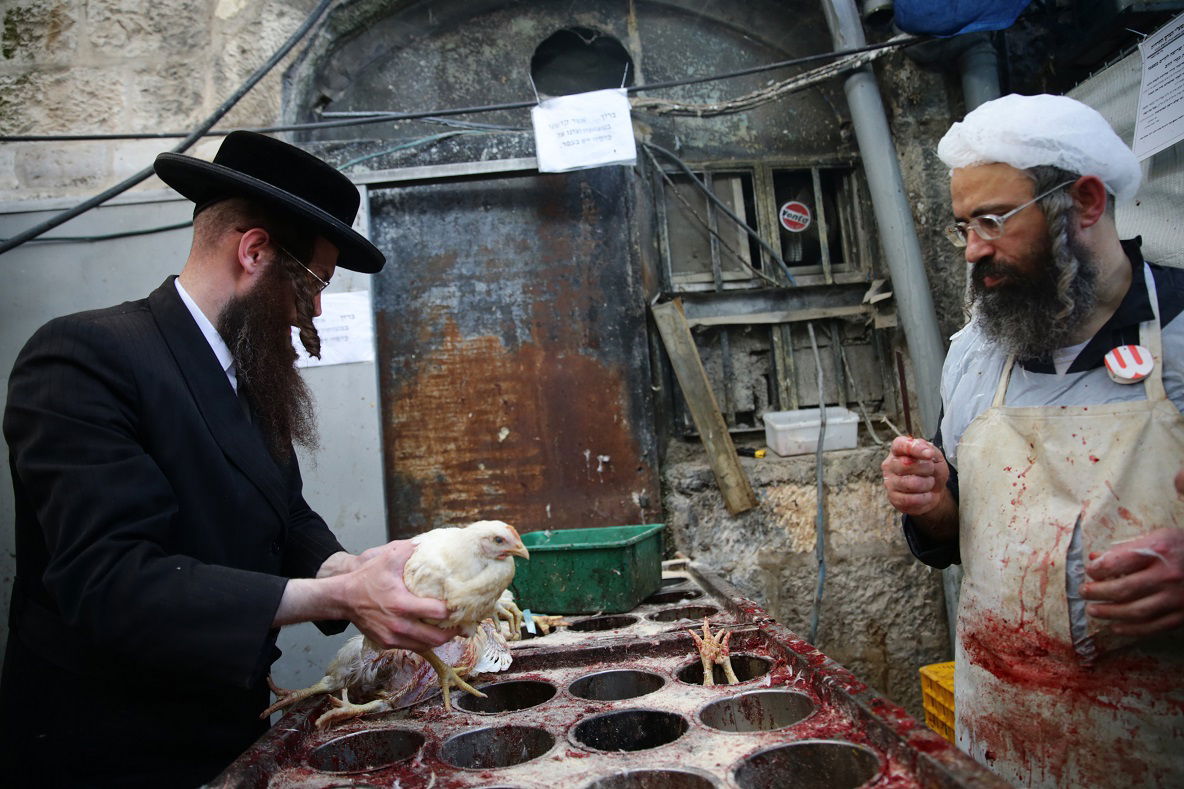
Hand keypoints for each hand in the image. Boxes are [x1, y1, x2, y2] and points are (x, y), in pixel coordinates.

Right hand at [343, 540, 459, 650]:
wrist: (343, 599)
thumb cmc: (366, 578)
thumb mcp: (387, 559)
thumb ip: (409, 549)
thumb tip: (429, 542)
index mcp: (402, 604)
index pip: (437, 613)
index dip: (453, 610)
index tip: (462, 604)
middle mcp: (399, 625)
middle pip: (436, 637)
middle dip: (452, 632)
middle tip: (462, 623)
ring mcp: (393, 637)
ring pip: (426, 646)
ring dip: (440, 640)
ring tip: (451, 630)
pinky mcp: (387, 643)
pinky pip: (413, 648)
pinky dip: (425, 642)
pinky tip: (432, 633)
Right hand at [881, 436, 951, 516]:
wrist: (932, 492)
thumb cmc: (931, 471)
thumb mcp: (936, 458)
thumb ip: (931, 451)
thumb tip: (927, 452)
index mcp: (898, 450)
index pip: (900, 445)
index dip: (915, 448)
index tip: (929, 454)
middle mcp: (889, 464)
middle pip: (906, 464)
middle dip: (927, 469)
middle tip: (931, 471)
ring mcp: (889, 482)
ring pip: (911, 483)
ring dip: (927, 484)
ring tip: (929, 483)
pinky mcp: (893, 498)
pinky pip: (912, 499)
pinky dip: (925, 498)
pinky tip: (926, 495)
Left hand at [1083, 526, 1183, 637]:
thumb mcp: (1159, 537)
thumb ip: (1127, 548)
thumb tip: (1095, 557)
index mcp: (1158, 551)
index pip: (1116, 563)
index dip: (1096, 569)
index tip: (1089, 572)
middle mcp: (1167, 576)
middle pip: (1122, 589)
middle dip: (1097, 593)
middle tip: (1083, 593)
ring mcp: (1177, 598)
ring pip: (1136, 612)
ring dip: (1109, 613)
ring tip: (1093, 611)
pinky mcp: (1183, 615)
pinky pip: (1154, 626)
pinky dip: (1132, 629)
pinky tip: (1117, 627)